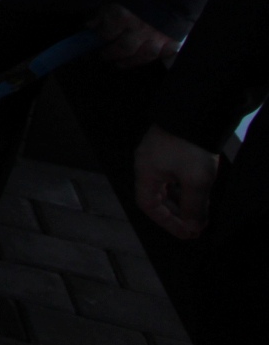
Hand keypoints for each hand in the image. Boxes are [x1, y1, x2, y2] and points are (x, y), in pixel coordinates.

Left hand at [92, 3, 179, 67]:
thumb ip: (103, 11)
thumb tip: (91, 25)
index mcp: (122, 15)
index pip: (106, 33)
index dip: (100, 37)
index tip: (97, 38)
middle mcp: (140, 28)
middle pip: (123, 49)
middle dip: (112, 53)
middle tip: (106, 55)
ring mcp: (158, 34)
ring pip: (144, 55)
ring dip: (131, 61)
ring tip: (121, 63)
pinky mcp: (174, 36)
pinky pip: (166, 52)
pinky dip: (157, 56)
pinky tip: (147, 56)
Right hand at [135, 125, 217, 239]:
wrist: (195, 112)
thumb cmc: (190, 146)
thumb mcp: (197, 181)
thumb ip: (194, 208)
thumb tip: (193, 227)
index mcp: (145, 172)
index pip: (149, 206)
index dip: (168, 223)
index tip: (188, 233)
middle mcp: (145, 164)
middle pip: (155, 197)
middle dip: (176, 214)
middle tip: (196, 225)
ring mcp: (154, 154)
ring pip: (164, 187)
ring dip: (180, 202)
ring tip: (199, 211)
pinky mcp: (165, 148)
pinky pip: (169, 176)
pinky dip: (181, 188)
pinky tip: (195, 191)